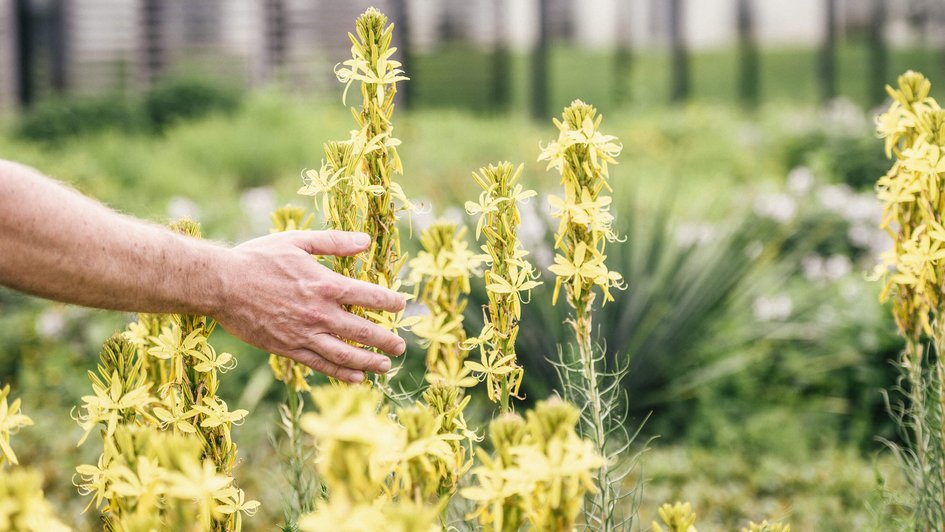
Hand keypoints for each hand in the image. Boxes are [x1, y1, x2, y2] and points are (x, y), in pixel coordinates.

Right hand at [213, 230, 405, 382]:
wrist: (221, 285)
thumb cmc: (258, 258)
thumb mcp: (297, 241)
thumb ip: (333, 242)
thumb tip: (366, 241)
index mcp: (325, 284)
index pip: (369, 297)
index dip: (390, 302)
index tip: (401, 305)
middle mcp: (319, 313)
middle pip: (363, 331)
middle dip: (386, 340)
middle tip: (401, 346)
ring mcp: (303, 334)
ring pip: (345, 354)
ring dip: (370, 362)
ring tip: (386, 366)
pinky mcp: (288, 348)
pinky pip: (320, 364)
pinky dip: (341, 373)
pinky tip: (357, 377)